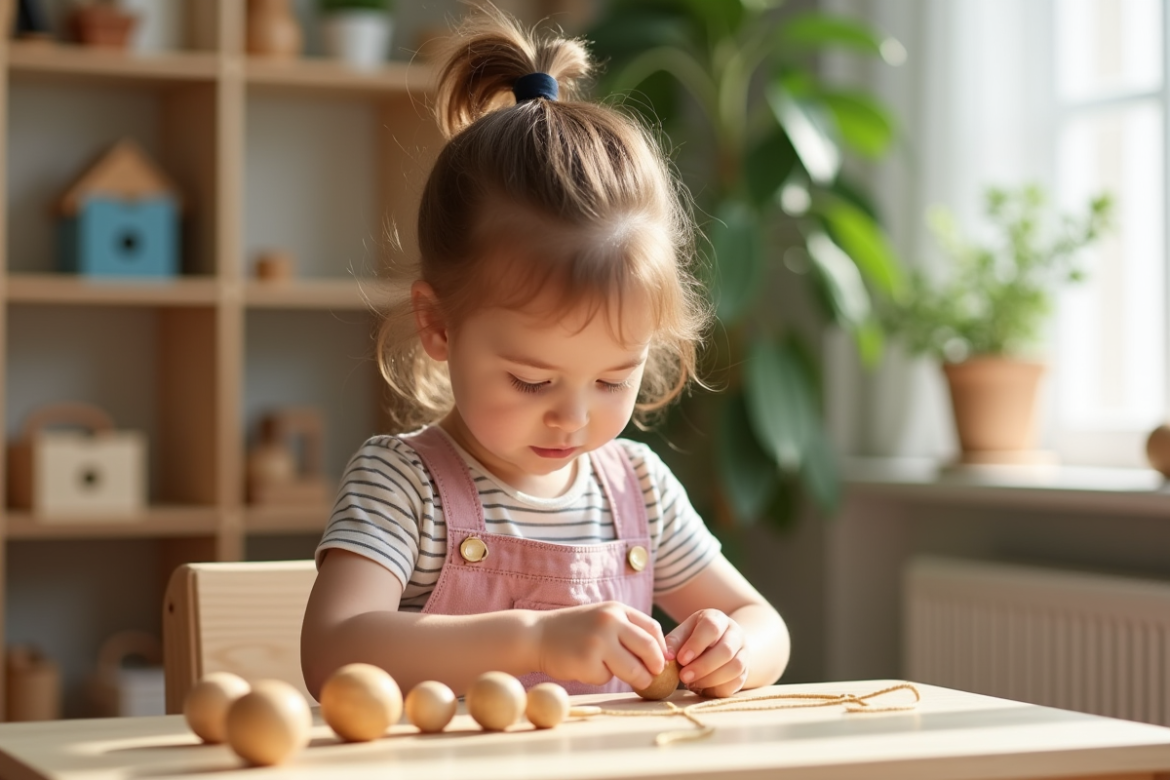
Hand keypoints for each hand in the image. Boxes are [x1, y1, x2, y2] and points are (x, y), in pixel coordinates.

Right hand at [534, 602, 666, 689]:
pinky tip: (586, 667)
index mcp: (617, 609)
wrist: (538, 635)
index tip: (661, 661)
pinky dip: (602, 677)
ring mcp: (598, 642)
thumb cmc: (575, 631)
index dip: (661, 648)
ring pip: (634, 669)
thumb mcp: (603, 619)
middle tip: (653, 677)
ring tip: (628, 679)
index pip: (652, 629)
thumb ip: (628, 631)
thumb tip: (662, 657)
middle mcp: (610, 622)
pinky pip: (607, 678)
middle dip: (655, 667)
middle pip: (649, 649)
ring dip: (636, 679)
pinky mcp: (587, 662)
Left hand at [666, 609, 747, 697]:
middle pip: (726, 650)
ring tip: (692, 683)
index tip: (680, 659)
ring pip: (735, 667)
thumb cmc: (696, 637)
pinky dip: (718, 688)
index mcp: (718, 619)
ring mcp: (743, 653)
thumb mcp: (684, 633)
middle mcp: (735, 634)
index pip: (711, 627)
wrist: (720, 645)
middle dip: (703, 666)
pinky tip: (702, 688)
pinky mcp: (744, 672)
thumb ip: (675, 642)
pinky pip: (736, 683)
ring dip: (711, 679)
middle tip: (683, 677)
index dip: (696, 644)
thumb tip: (667, 657)